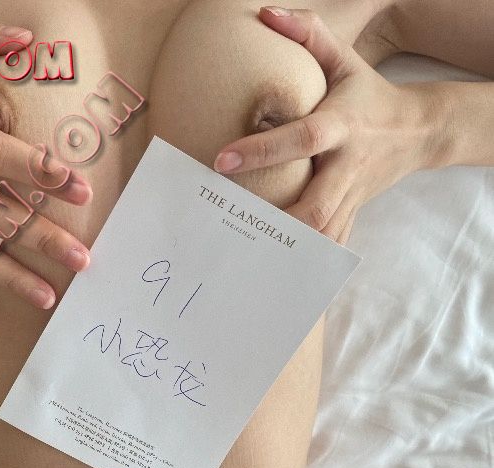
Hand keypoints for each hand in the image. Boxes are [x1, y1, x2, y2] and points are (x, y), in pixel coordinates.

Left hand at [214, 7, 448, 244]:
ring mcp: (353, 194)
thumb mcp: (345, 60)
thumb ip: (310, 34)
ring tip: (246, 254)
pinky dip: (308, 259)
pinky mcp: (354, 211)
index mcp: (342, 125)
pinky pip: (332, 242)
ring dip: (289, 247)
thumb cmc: (369, 94)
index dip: (264, 150)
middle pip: (318, 204)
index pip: (303, 139)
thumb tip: (266, 14)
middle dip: (278, 220)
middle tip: (232, 224)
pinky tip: (280, 270)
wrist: (419, 130)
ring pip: (324, 232)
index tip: (220, 160)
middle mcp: (347, 165)